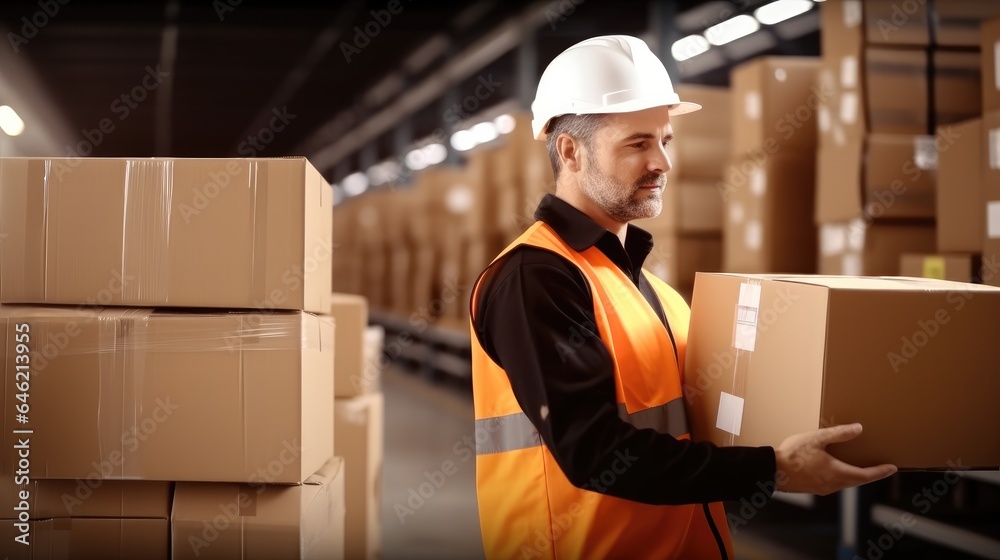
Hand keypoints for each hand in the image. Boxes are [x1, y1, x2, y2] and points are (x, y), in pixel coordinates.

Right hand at [774, 423, 896, 494]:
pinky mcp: (812, 489)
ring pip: (845, 483)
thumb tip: (858, 429)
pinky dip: (841, 478)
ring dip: (854, 476)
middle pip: (856, 481)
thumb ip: (838, 434)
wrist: (772, 471)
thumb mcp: (816, 439)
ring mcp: (822, 488)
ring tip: (858, 467)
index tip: (892, 468)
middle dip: (869, 475)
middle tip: (879, 469)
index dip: (880, 472)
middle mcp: (832, 484)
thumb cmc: (793, 455)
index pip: (865, 475)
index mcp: (837, 472)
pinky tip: (835, 470)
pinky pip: (833, 484)